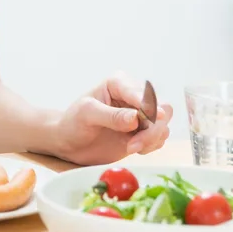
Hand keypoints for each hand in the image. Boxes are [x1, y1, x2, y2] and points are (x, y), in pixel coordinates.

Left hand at [52, 73, 173, 165]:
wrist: (69, 142)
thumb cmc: (73, 122)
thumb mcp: (87, 114)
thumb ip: (111, 116)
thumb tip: (135, 119)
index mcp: (118, 83)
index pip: (141, 93)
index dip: (150, 105)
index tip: (157, 116)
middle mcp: (133, 96)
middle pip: (161, 108)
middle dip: (153, 127)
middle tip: (135, 144)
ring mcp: (140, 115)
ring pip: (163, 125)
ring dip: (151, 139)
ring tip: (130, 147)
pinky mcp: (142, 132)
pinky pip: (159, 138)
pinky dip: (151, 145)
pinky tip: (133, 148)